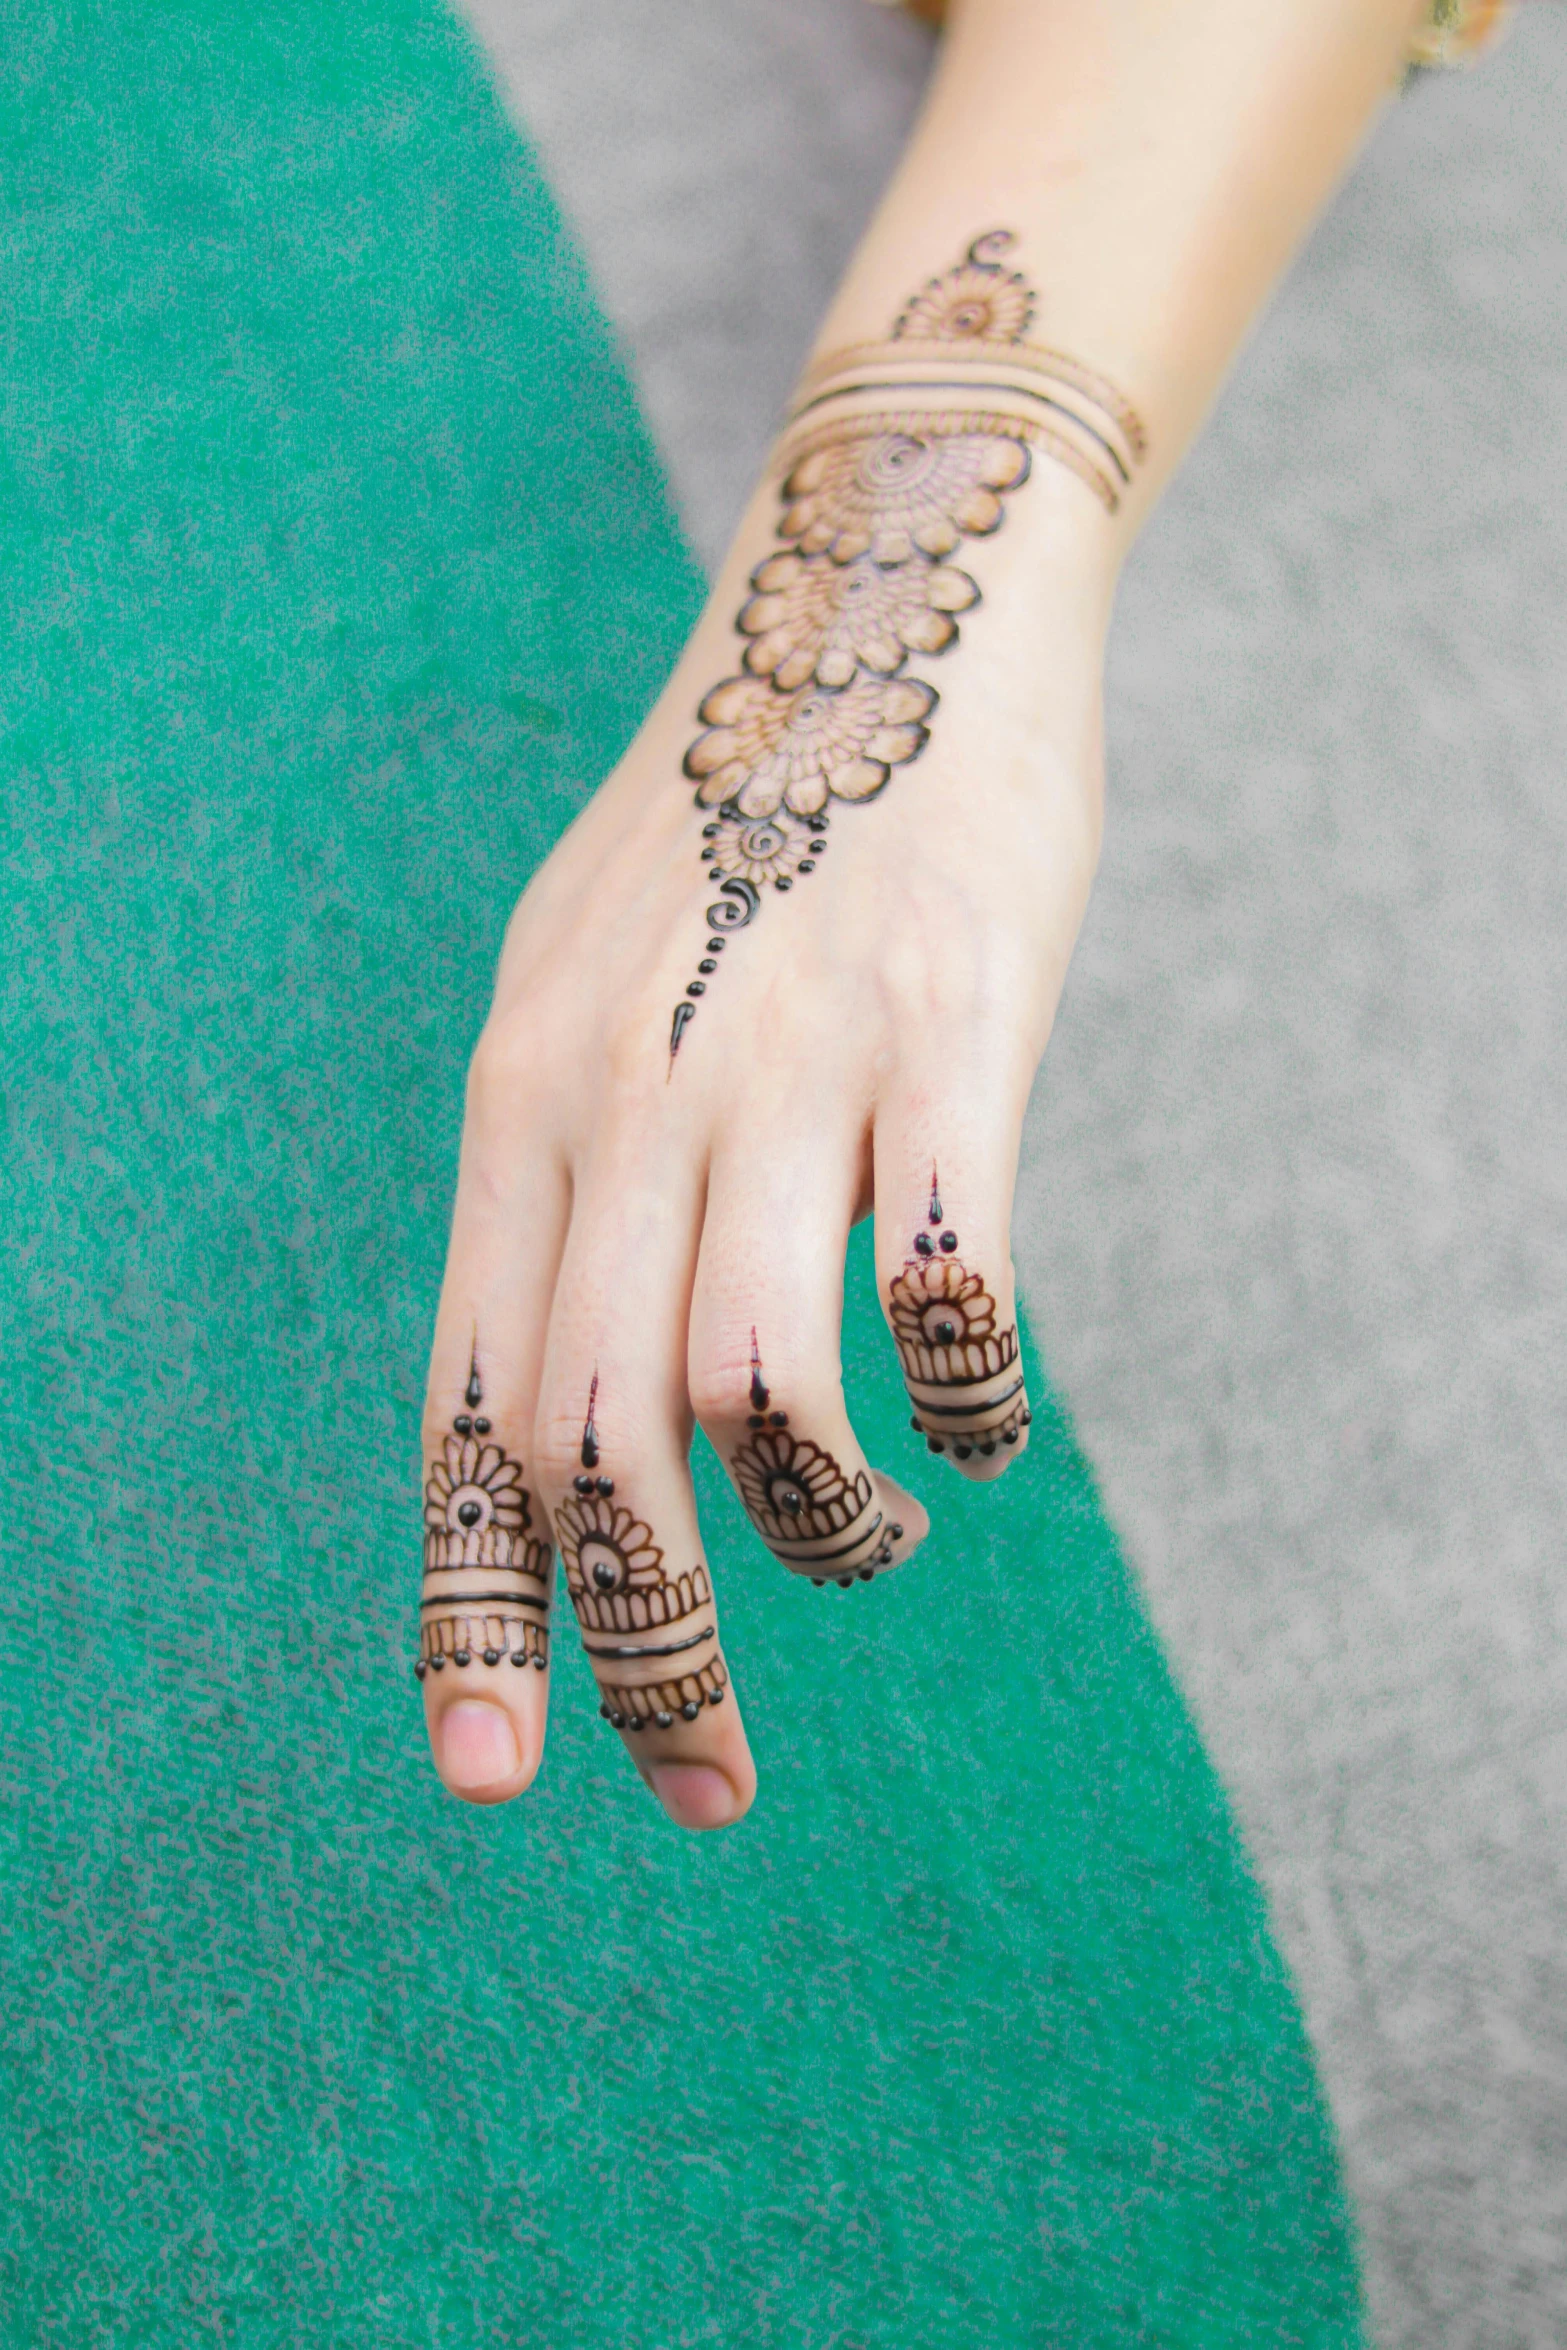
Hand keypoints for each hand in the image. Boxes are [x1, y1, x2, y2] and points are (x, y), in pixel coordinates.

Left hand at [415, 230, 1122, 1825]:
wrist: (881, 592)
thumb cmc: (738, 826)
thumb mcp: (585, 988)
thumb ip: (565, 1178)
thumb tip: (588, 1395)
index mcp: (520, 1104)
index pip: (465, 1403)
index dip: (470, 1606)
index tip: (486, 1775)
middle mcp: (623, 1099)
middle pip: (590, 1443)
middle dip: (640, 1653)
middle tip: (703, 1787)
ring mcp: (784, 1064)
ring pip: (749, 1389)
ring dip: (821, 1528)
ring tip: (871, 1532)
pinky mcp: (948, 1034)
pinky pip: (949, 1283)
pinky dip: (971, 1400)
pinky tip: (983, 1418)